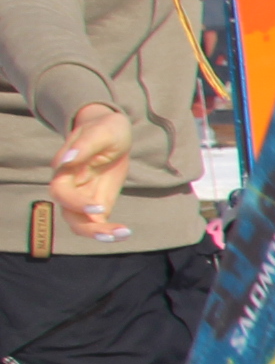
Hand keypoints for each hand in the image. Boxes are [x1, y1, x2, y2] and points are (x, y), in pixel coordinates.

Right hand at [49, 102, 131, 241]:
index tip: (98, 207)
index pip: (61, 192)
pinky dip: (109, 229)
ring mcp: (84, 196)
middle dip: (88, 228)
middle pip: (69, 215)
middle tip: (111, 234)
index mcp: (65, 170)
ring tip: (122, 235)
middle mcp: (71, 187)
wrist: (113, 132)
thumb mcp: (100, 131)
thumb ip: (83, 145)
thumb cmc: (104, 128)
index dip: (75, 202)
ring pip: (82, 222)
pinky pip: (98, 221)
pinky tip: (125, 232)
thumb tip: (65, 160)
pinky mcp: (99, 201)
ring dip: (98, 233)